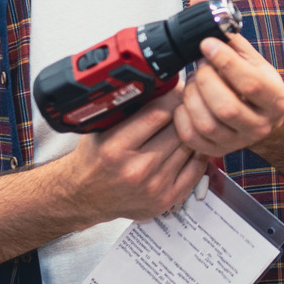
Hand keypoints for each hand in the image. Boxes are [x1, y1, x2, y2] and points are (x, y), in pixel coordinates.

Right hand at [62, 88, 208, 222]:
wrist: (85, 197)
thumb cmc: (94, 160)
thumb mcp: (101, 129)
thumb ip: (127, 111)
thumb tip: (160, 84)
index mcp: (115, 148)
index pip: (158, 113)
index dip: (172, 96)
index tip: (178, 89)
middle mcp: (136, 169)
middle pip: (178, 129)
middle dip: (184, 112)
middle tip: (187, 103)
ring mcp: (154, 186)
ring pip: (189, 146)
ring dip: (193, 131)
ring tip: (189, 123)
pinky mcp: (167, 199)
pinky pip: (197, 168)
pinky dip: (198, 153)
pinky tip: (190, 145)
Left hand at [175, 0, 283, 155]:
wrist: (266, 119)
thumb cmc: (256, 84)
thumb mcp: (248, 55)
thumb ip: (225, 29)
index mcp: (274, 99)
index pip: (249, 82)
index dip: (224, 61)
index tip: (207, 44)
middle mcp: (260, 124)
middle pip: (225, 106)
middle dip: (205, 80)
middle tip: (201, 65)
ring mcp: (238, 141)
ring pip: (207, 123)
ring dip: (193, 97)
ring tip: (195, 82)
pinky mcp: (218, 151)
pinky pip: (192, 137)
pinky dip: (182, 116)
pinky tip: (187, 101)